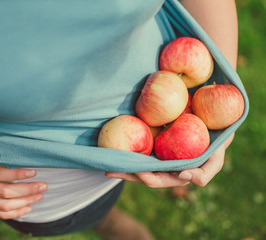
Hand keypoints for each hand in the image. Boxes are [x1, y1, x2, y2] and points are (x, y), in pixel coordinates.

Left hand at [106, 133, 233, 187]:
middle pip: (139, 174)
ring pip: (136, 162)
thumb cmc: (215, 148)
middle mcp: (162, 168)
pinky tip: (116, 146)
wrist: (212, 128)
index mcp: (174, 176)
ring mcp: (157, 157)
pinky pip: (138, 149)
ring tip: (106, 159)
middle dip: (124, 173)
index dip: (143, 177)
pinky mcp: (154, 145)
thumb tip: (183, 176)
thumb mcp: (215, 162)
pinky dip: (127, 150)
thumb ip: (204, 174)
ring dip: (122, 163)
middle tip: (107, 169)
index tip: (134, 170)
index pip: (154, 180)